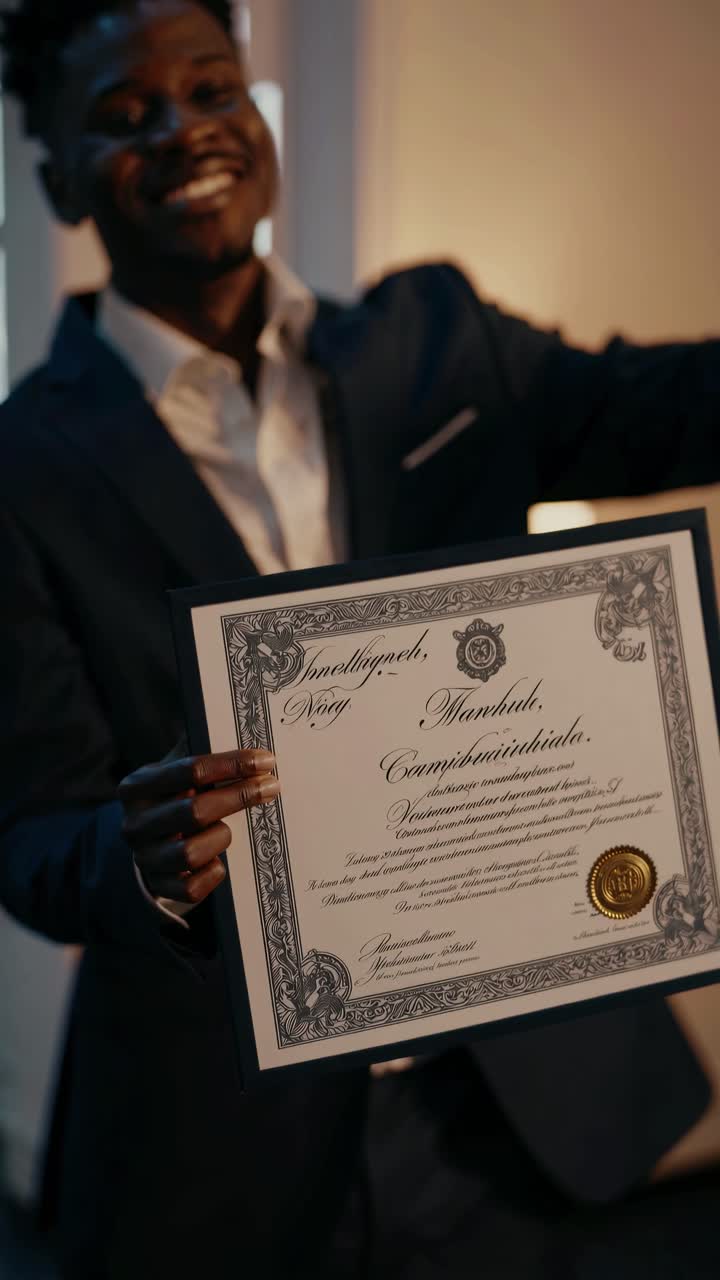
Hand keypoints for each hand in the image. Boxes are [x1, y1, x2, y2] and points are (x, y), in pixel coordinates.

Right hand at [118, 746, 278, 905]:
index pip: (190, 769)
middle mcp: (134, 824)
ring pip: (191, 852)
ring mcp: (145, 859)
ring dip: (220, 838)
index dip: (233, 763)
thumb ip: (196, 749)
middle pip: (195, 810)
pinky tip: (218, 861)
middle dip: (240, 796)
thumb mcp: (171, 770)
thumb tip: (236, 723)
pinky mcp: (159, 888)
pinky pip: (192, 888)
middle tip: (272, 786)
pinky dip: (212, 874)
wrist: (144, 843)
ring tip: (228, 829)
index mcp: (137, 787)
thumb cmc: (170, 797)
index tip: (266, 760)